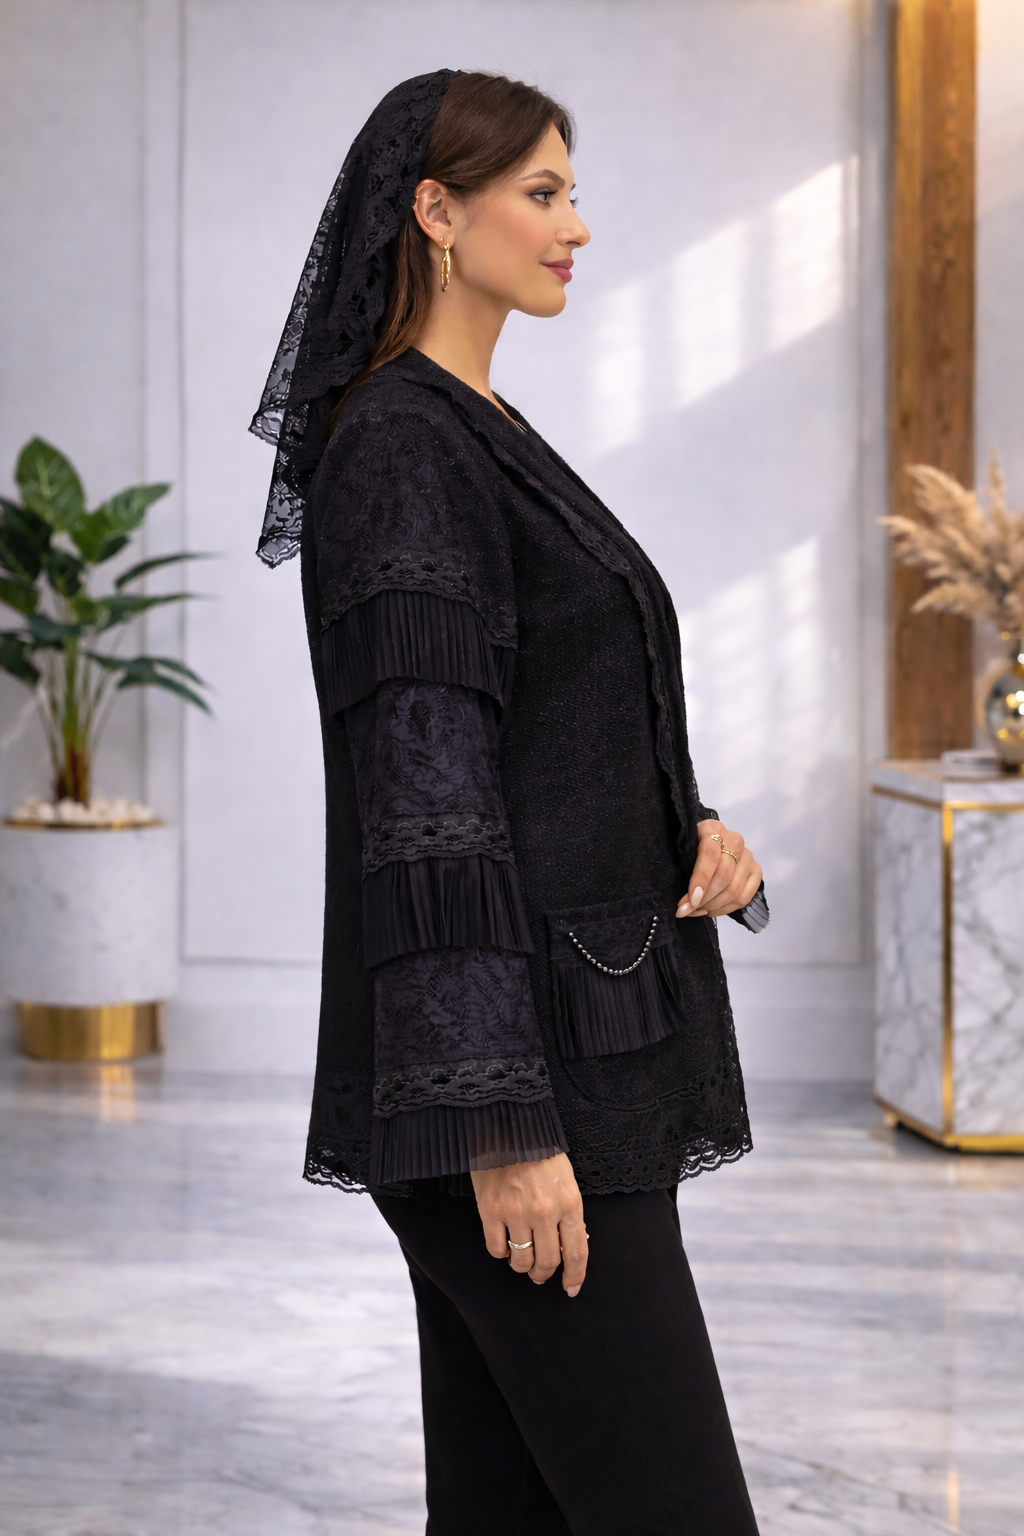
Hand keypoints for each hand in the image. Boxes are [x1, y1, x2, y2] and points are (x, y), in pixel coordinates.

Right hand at [471, 1152, 587, 1296]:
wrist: (509, 1126)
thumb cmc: (541, 1152)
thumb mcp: (566, 1180)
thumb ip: (569, 1213)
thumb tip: (567, 1245)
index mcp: (569, 1203)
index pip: (576, 1252)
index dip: (575, 1276)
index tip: (571, 1288)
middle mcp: (544, 1211)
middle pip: (547, 1262)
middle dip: (544, 1274)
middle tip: (540, 1274)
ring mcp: (515, 1212)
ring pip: (521, 1260)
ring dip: (522, 1266)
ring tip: (520, 1259)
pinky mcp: (490, 1209)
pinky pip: (496, 1248)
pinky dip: (501, 1252)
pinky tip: (504, 1242)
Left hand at [677, 818, 761, 919]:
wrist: (708, 845)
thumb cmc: (691, 849)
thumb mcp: (683, 852)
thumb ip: (682, 871)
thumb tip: (684, 904)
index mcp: (712, 828)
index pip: (710, 854)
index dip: (701, 879)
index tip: (690, 900)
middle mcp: (734, 839)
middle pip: (724, 875)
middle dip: (705, 899)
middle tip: (688, 910)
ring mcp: (748, 855)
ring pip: (734, 889)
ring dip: (714, 906)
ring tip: (698, 911)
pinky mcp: (756, 870)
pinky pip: (745, 897)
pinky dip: (727, 909)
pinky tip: (712, 910)